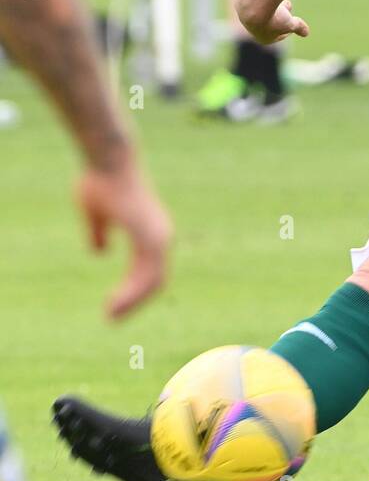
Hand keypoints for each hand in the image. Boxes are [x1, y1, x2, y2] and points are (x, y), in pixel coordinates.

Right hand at [76, 155, 172, 319]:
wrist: (109, 162)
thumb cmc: (102, 182)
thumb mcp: (96, 214)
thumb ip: (100, 233)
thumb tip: (100, 252)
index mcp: (150, 231)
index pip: (149, 271)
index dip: (133, 290)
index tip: (113, 305)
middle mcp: (160, 237)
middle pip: (154, 281)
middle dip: (133, 302)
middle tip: (112, 318)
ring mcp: (159, 238)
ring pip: (152, 283)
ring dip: (132, 303)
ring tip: (110, 316)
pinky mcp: (151, 238)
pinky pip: (146, 275)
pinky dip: (132, 293)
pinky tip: (115, 304)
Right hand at [234, 0, 309, 45]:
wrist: (254, 5)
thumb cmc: (274, 17)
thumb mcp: (290, 23)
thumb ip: (299, 27)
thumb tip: (306, 33)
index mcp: (264, 39)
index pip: (278, 35)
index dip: (288, 27)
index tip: (294, 20)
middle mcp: (252, 29)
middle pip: (269, 22)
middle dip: (281, 14)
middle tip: (288, 4)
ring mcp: (244, 17)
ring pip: (261, 10)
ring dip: (271, 4)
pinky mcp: (240, 5)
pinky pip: (254, 0)